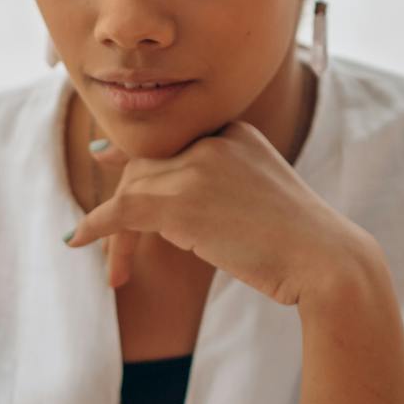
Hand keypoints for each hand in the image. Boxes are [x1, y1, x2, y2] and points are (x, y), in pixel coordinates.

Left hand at [69, 121, 375, 306]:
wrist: (325, 259)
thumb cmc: (301, 244)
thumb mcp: (262, 198)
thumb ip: (224, 187)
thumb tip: (180, 206)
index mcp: (235, 132)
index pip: (171, 141)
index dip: (133, 155)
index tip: (103, 158)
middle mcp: (213, 140)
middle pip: (148, 167)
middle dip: (122, 202)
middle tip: (95, 236)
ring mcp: (197, 166)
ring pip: (134, 190)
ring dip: (115, 232)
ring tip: (114, 271)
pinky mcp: (182, 201)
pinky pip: (122, 210)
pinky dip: (96, 226)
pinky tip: (78, 241)